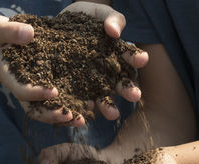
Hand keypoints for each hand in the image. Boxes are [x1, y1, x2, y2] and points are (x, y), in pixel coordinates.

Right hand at [0, 16, 83, 126]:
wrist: (3, 44)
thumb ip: (10, 31)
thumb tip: (29, 34)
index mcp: (11, 78)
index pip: (22, 91)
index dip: (36, 94)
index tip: (54, 92)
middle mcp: (24, 89)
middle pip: (36, 110)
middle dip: (53, 115)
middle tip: (71, 117)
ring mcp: (35, 92)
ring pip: (49, 110)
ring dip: (65, 117)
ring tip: (82, 120)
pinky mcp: (47, 88)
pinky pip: (58, 101)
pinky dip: (71, 105)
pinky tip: (87, 105)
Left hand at [62, 2, 148, 119]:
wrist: (55, 28)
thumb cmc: (82, 19)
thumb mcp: (98, 14)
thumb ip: (111, 20)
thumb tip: (114, 32)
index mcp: (117, 57)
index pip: (129, 60)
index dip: (135, 59)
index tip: (142, 59)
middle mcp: (106, 75)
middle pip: (119, 85)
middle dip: (127, 90)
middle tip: (136, 96)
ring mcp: (89, 85)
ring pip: (100, 99)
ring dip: (107, 107)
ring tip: (113, 114)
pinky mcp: (71, 91)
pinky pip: (76, 102)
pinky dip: (81, 109)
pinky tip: (84, 111)